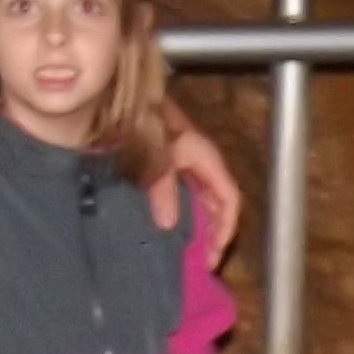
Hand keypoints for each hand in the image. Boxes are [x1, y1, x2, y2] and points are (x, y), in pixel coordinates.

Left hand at [149, 102, 242, 266]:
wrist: (124, 92)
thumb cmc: (146, 118)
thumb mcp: (156, 154)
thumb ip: (163, 189)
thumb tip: (169, 224)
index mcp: (206, 158)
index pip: (230, 199)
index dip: (226, 229)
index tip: (213, 255)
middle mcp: (200, 161)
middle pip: (218, 202)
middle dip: (214, 232)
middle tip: (201, 261)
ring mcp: (184, 161)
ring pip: (201, 199)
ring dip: (198, 224)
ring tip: (187, 250)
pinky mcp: (168, 161)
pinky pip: (183, 192)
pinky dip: (181, 211)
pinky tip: (168, 225)